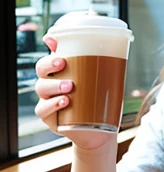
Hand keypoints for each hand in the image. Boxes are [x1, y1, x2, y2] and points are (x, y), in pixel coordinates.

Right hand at [34, 36, 115, 150]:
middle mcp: (50, 84)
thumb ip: (105, 65)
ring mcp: (48, 100)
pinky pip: (42, 109)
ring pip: (41, 87)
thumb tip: (114, 44)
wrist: (99, 130)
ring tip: (70, 87)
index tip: (53, 41)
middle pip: (41, 69)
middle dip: (49, 64)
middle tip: (63, 63)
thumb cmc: (100, 100)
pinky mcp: (49, 117)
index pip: (50, 56)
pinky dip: (52, 105)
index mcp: (61, 72)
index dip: (49, 47)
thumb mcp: (103, 81)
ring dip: (54, 85)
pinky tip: (65, 102)